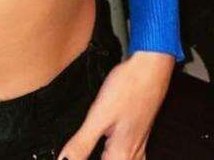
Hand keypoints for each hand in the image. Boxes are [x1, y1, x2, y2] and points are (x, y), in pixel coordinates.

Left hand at [55, 51, 174, 159]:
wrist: (150, 69)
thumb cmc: (127, 88)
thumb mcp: (98, 116)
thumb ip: (81, 143)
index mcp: (121, 154)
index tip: (70, 156)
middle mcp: (133, 153)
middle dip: (93, 158)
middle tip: (79, 152)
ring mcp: (140, 144)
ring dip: (107, 157)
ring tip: (99, 152)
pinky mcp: (141, 133)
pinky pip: (132, 156)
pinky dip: (118, 156)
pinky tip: (112, 150)